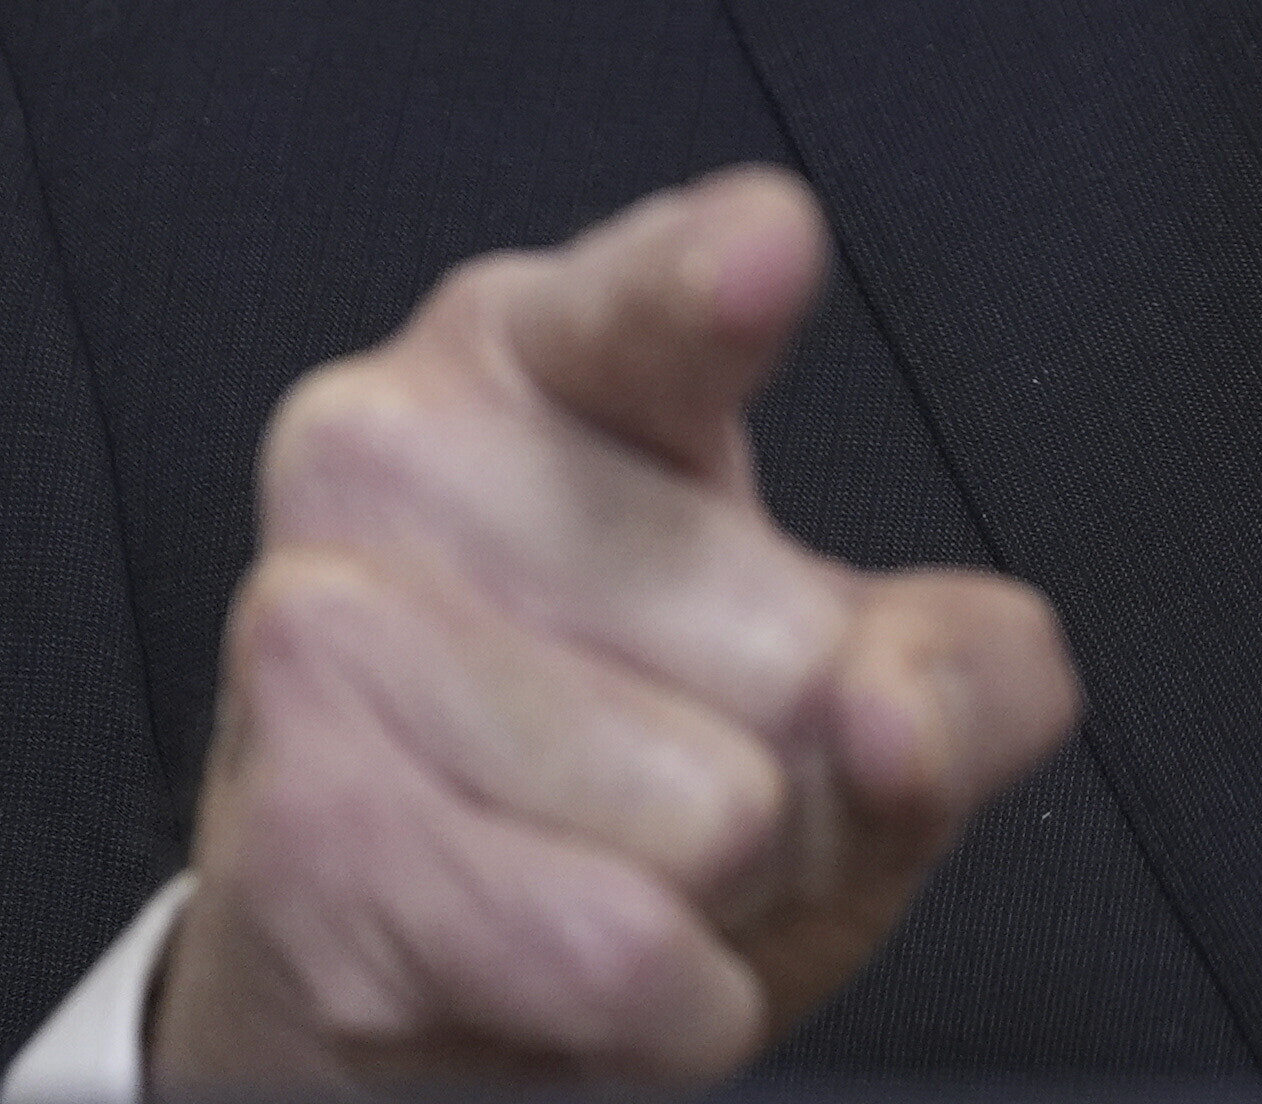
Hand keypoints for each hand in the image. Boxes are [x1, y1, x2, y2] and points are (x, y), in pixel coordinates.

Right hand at [152, 169, 1078, 1083]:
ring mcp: (322, 626)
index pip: (658, 302)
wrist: (385, 984)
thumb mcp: (847, 708)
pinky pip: (619, 951)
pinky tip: (562, 974)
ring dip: (706, 909)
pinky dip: (654, 1011)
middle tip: (657, 796)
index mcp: (551, 353)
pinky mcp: (300, 825)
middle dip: (786, 784)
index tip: (764, 250)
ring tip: (591, 874)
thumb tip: (900, 717)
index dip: (716, 283)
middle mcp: (401, 447)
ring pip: (714, 818)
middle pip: (796, 658)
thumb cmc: (624, 795)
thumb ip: (961, 679)